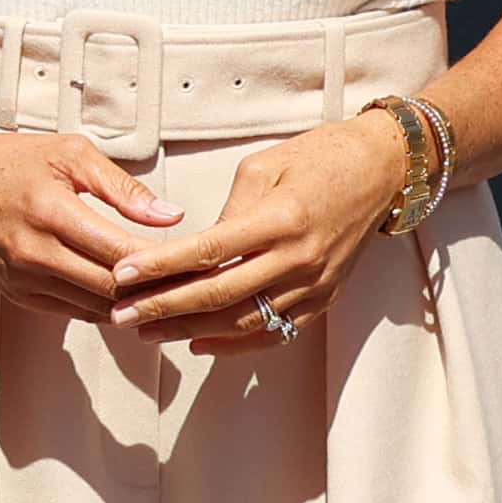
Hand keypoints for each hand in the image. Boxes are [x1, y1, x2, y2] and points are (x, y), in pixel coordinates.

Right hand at [0, 126, 181, 317]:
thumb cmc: (7, 162)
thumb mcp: (68, 154)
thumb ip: (122, 187)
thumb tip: (171, 216)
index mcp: (51, 212)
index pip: (124, 253)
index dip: (166, 262)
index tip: (196, 259)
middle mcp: (35, 253)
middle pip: (115, 289)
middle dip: (157, 289)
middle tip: (193, 281)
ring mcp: (24, 279)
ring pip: (98, 307)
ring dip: (134, 303)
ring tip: (168, 291)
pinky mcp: (19, 294)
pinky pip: (75, 312)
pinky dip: (105, 306)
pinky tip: (127, 294)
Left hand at [112, 115, 400, 347]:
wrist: (381, 170)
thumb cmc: (316, 158)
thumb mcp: (261, 169)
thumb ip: (227, 213)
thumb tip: (193, 252)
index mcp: (279, 220)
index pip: (208, 251)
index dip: (160, 267)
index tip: (121, 275)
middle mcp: (298, 258)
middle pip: (220, 295)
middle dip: (164, 308)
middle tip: (120, 315)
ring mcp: (315, 284)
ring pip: (244, 321)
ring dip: (191, 331)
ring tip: (146, 331)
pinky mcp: (324, 298)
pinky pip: (275, 332)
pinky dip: (235, 344)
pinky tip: (198, 344)